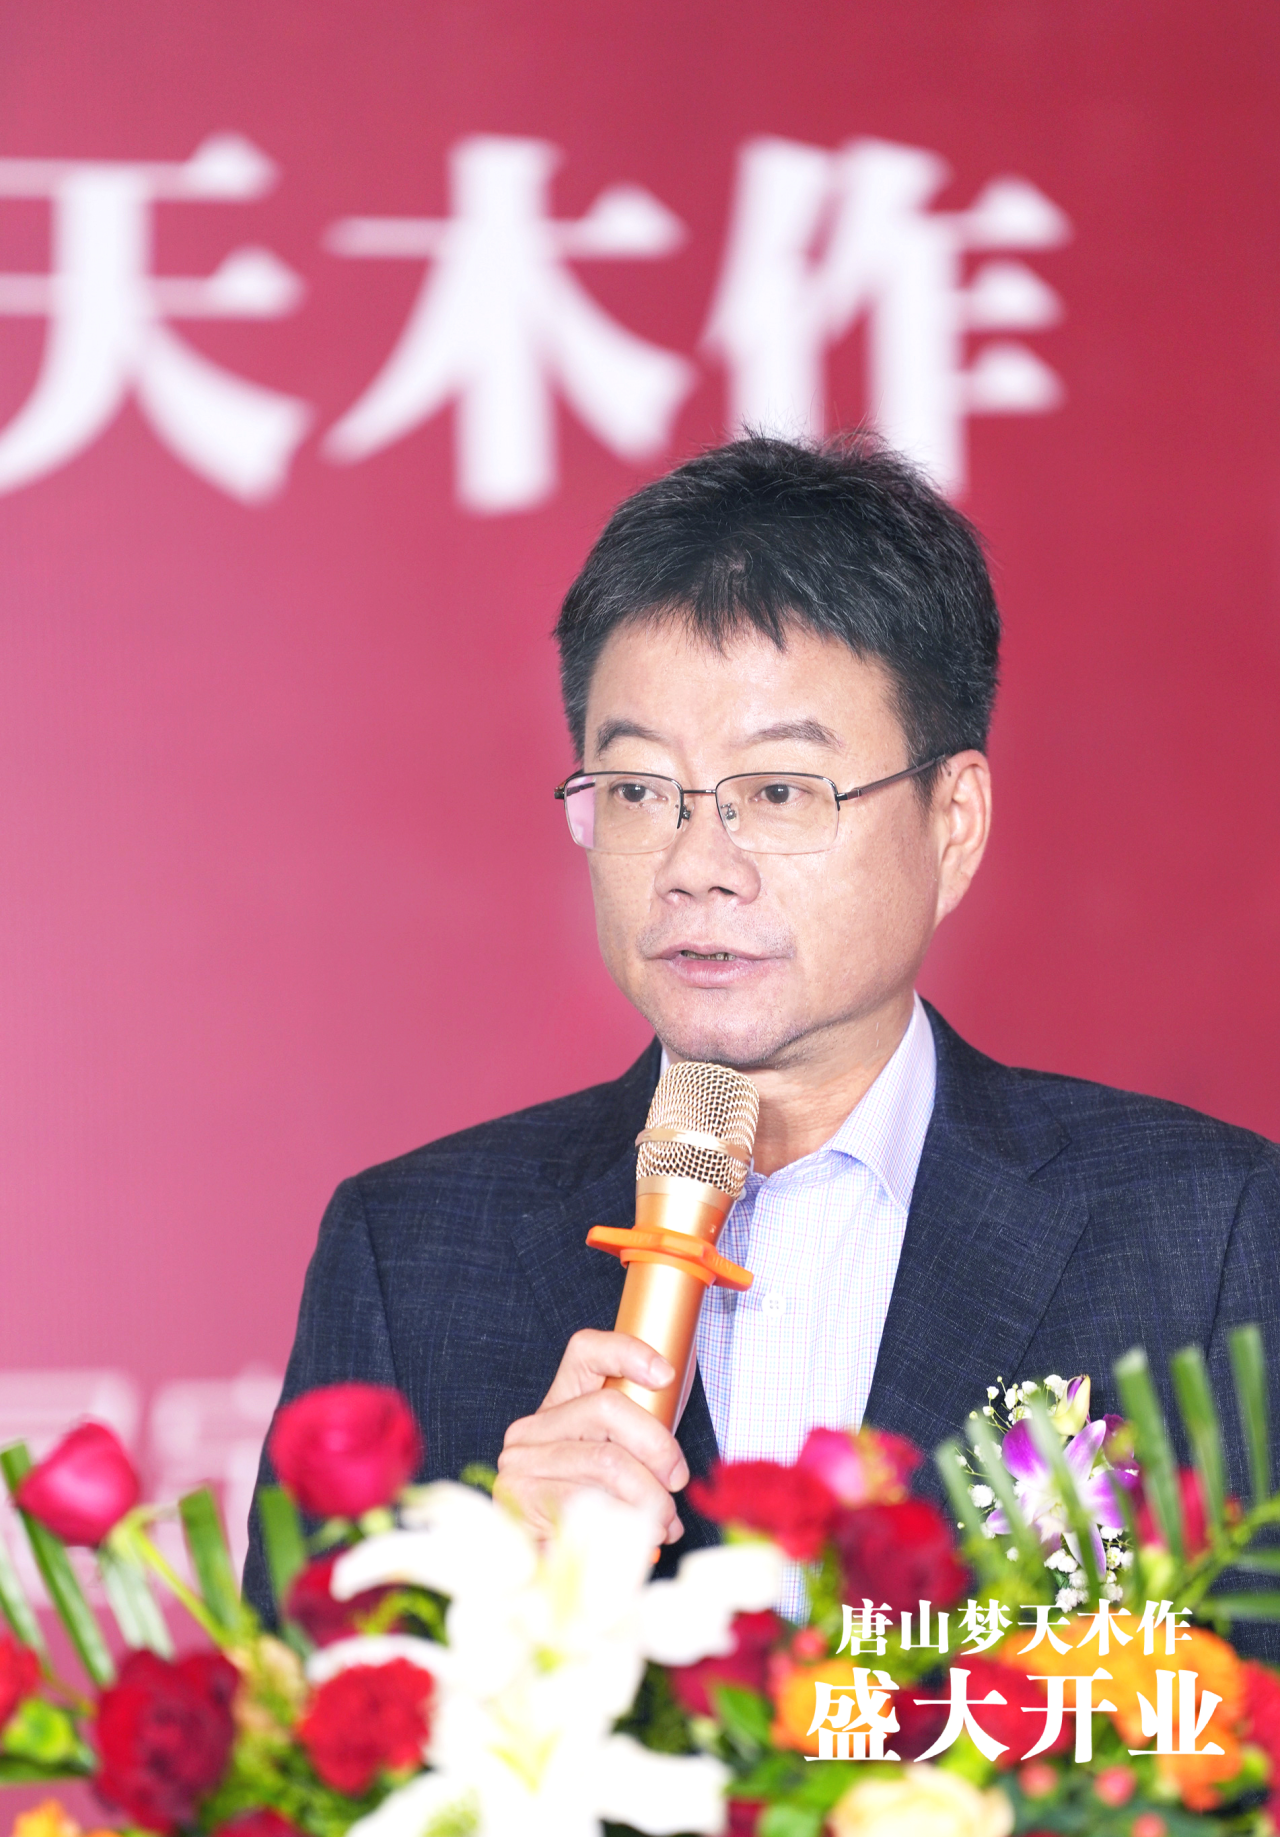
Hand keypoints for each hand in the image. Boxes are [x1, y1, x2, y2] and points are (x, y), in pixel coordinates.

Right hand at [496, 1329, 689, 1544]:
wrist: (541, 1569)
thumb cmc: (594, 1513)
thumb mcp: (622, 1466)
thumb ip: (643, 1443)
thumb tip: (683, 1454)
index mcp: (560, 1404)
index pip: (586, 1351)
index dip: (628, 1351)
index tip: (666, 1375)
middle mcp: (534, 1427)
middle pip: (608, 1407)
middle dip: (657, 1446)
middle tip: (677, 1482)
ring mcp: (523, 1461)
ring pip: (607, 1460)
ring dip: (650, 1496)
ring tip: (665, 1522)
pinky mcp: (521, 1498)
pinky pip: (589, 1501)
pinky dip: (627, 1520)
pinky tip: (641, 1537)